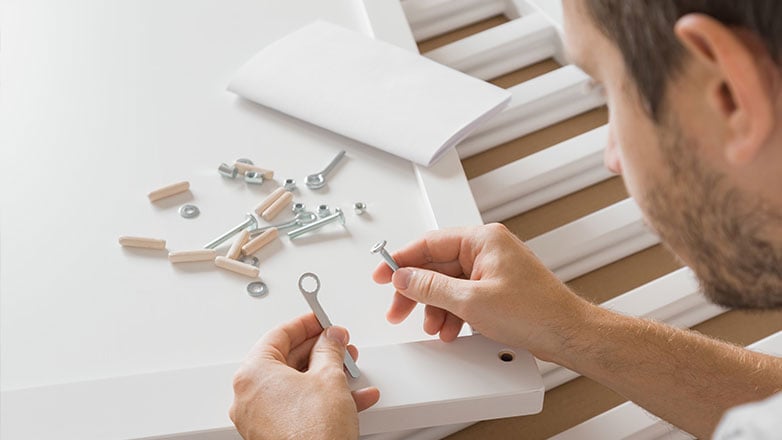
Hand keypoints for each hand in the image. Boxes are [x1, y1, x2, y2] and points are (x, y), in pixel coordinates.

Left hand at [229, 313, 379, 439]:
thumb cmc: (313, 432)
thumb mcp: (329, 377)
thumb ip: (330, 349)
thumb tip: (331, 338)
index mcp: (252, 374)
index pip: (278, 335)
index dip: (305, 324)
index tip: (320, 319)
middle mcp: (249, 395)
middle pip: (286, 360)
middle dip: (319, 350)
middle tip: (338, 342)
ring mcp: (259, 417)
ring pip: (294, 384)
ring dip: (325, 374)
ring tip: (348, 368)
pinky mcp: (272, 433)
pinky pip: (297, 406)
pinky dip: (321, 398)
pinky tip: (350, 396)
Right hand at [372, 224, 590, 360]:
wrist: (567, 334)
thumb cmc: (535, 311)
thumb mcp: (470, 301)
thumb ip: (430, 287)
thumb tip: (404, 277)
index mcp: (482, 239)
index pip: (429, 242)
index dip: (401, 259)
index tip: (383, 273)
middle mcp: (487, 249)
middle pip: (437, 266)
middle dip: (417, 291)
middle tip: (398, 308)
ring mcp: (492, 269)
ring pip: (449, 284)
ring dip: (436, 307)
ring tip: (432, 326)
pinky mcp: (497, 288)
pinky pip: (463, 296)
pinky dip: (453, 312)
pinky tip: (450, 329)